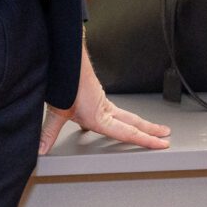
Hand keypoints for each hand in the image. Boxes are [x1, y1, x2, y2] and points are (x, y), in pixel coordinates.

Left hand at [37, 41, 172, 155]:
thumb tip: (41, 148)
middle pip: (134, 122)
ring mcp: (102, 100)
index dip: (146, 140)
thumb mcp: (56, 110)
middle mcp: (104, 108)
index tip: (162, 143)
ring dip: (138, 122)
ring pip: (125, 114)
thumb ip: (49, 132)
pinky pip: (112, 109)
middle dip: (150, 129)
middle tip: (165, 134)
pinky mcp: (96, 94)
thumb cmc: (66, 80)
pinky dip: (120, 115)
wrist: (67, 58)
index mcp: (100, 116)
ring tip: (148, 127)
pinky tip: (112, 118)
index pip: (129, 132)